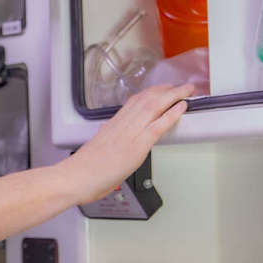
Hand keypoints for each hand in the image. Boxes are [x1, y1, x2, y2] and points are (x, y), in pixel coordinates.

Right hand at [57, 83, 194, 203]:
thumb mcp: (96, 149)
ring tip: (187, 90)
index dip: (149, 94)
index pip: (133, 103)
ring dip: (173, 95)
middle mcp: (122, 124)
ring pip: (155, 106)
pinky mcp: (138, 145)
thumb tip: (107, 135)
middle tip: (180, 86)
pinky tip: (182, 107)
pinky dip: (172, 113)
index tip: (159, 89)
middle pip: (146, 100)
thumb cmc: (83, 169)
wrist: (76, 177)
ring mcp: (130, 133)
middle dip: (165, 90)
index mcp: (112, 125)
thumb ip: (104, 139)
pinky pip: (159, 125)